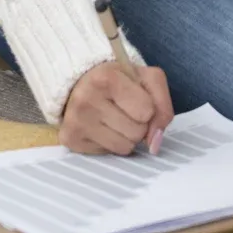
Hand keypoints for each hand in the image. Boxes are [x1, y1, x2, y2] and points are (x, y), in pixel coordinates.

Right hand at [60, 61, 174, 155]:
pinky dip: (110, 143)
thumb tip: (154, 145)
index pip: (147, 111)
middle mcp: (86, 99)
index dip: (147, 107)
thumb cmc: (119, 80)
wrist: (82, 81)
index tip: (135, 97)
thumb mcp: (147, 79)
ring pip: (124, 147)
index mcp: (106, 77)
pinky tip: (101, 127)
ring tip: (114, 118)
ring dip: (126, 136)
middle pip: (137, 132)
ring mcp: (76, 120)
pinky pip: (108, 154)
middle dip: (138, 123)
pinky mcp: (70, 139)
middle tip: (124, 109)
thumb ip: (162, 107)